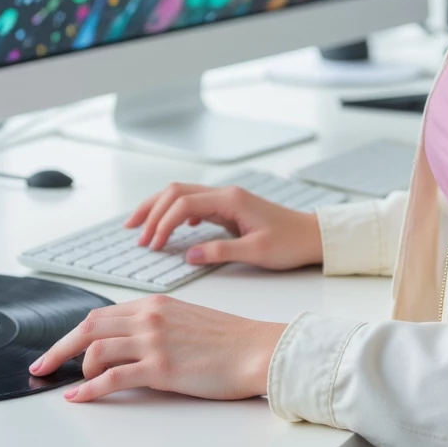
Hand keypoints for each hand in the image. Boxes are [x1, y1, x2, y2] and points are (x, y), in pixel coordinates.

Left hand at [29, 296, 286, 402]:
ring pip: (96, 350)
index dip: (75, 333)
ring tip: (73, 385)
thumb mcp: (187, 320)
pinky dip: (89, 388)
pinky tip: (79, 397)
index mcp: (156, 303)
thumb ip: (158, 326)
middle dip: (59, 348)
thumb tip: (132, 344)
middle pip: (89, 327)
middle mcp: (150, 317)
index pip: (102, 314)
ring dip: (77, 370)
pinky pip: (113, 378)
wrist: (258, 349)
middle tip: (42, 365)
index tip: (60, 348)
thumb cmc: (230, 340)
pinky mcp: (160, 367)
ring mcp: (154, 341)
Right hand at [125, 182, 322, 269]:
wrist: (313, 236)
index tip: (152, 244)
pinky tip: (173, 228)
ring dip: (160, 209)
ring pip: (184, 194)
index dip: (162, 222)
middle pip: (177, 191)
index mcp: (230, 200)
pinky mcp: (230, 208)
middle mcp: (226, 194)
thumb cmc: (290, 243)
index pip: (184, 203)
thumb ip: (221, 251)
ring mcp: (227, 199)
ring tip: (141, 227)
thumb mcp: (256, 252)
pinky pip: (195, 203)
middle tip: (134, 233)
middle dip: (152, 209)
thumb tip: (189, 255)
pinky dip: (177, 213)